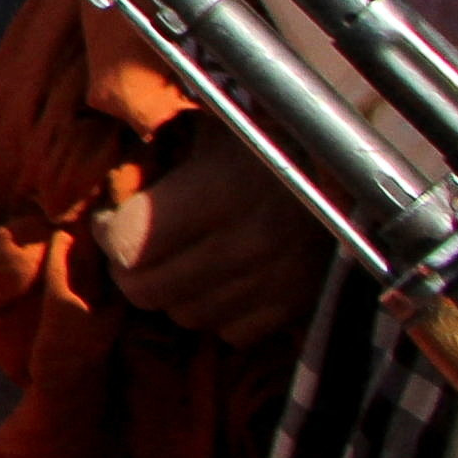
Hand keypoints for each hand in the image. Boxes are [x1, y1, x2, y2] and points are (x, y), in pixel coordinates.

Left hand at [89, 119, 333, 344]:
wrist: (351, 168)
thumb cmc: (267, 137)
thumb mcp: (209, 125)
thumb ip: (156, 147)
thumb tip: (106, 174)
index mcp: (216, 193)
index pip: (126, 244)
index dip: (106, 232)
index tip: (109, 218)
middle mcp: (244, 244)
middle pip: (146, 290)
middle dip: (128, 269)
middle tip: (131, 248)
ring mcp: (271, 281)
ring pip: (184, 316)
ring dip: (171, 293)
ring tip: (177, 261)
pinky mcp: (294, 306)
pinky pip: (230, 332)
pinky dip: (216, 313)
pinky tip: (216, 281)